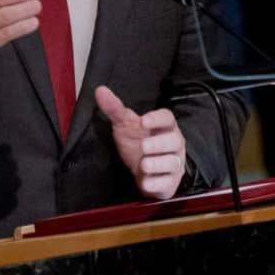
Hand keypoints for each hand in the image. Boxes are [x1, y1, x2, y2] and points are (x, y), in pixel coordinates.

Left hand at [94, 85, 186, 199]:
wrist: (144, 170)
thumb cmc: (137, 142)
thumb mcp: (125, 125)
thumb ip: (115, 109)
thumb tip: (100, 90)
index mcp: (164, 127)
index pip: (167, 118)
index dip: (157, 119)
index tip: (144, 121)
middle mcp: (173, 144)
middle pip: (174, 141)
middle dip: (160, 144)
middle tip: (144, 145)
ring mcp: (174, 164)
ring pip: (172, 163)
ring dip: (158, 164)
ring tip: (144, 164)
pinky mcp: (169, 183)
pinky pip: (168, 183)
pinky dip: (157, 184)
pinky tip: (147, 182)